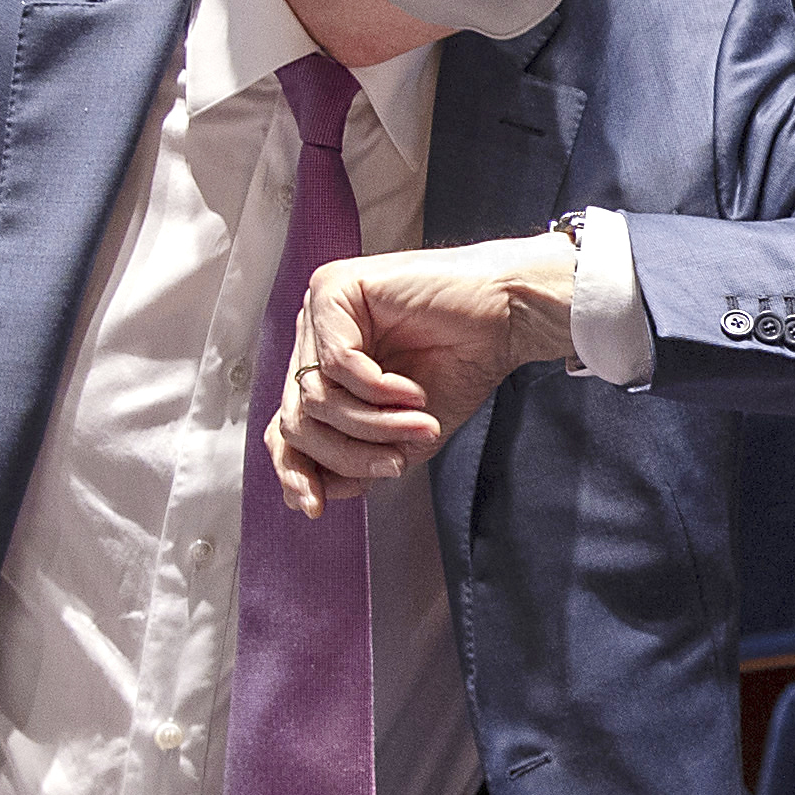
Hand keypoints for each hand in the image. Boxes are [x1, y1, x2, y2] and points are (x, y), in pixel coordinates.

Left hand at [269, 235, 578, 513]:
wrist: (508, 318)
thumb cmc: (463, 365)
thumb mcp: (400, 435)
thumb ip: (351, 460)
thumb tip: (298, 497)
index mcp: (322, 366)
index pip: (285, 426)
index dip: (295, 469)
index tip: (316, 506)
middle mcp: (312, 336)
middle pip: (296, 419)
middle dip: (347, 453)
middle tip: (396, 463)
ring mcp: (318, 312)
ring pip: (315, 397)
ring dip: (372, 425)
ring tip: (418, 424)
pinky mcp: (334, 288)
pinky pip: (336, 363)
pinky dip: (377, 390)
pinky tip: (412, 391)